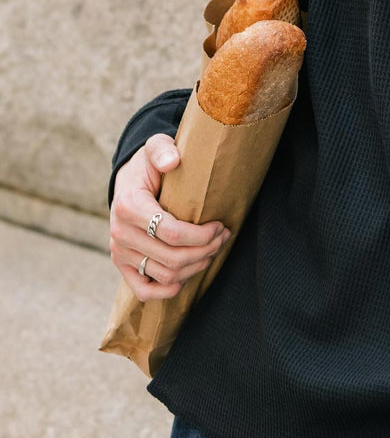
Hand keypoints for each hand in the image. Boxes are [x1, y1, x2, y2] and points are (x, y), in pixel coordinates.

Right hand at [108, 133, 230, 301]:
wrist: (128, 180)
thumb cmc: (148, 165)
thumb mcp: (155, 147)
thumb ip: (162, 149)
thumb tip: (173, 161)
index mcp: (129, 206)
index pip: (172, 232)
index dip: (203, 235)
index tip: (221, 225)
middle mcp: (119, 233)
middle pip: (173, 257)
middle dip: (206, 249)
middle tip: (223, 236)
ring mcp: (119, 252)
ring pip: (165, 275)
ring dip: (195, 266)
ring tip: (212, 250)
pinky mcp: (122, 265)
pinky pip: (143, 290)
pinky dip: (168, 290)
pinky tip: (187, 275)